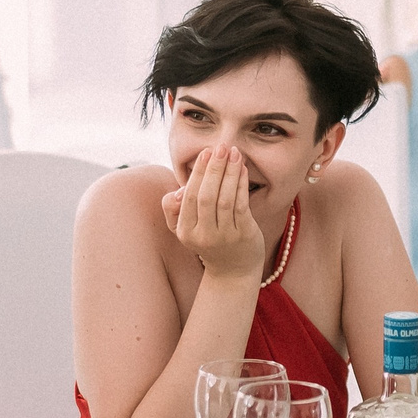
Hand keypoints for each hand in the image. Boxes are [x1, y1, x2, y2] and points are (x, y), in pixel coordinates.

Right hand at [160, 145, 264, 279]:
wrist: (232, 270)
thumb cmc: (207, 240)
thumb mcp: (184, 229)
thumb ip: (173, 209)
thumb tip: (178, 190)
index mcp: (185, 231)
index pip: (189, 197)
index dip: (198, 172)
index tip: (206, 152)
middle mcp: (203, 235)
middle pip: (206, 196)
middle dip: (214, 168)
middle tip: (221, 147)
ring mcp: (225, 236)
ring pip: (225, 198)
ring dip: (230, 172)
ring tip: (235, 153)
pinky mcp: (244, 235)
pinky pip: (241, 204)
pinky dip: (241, 183)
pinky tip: (242, 169)